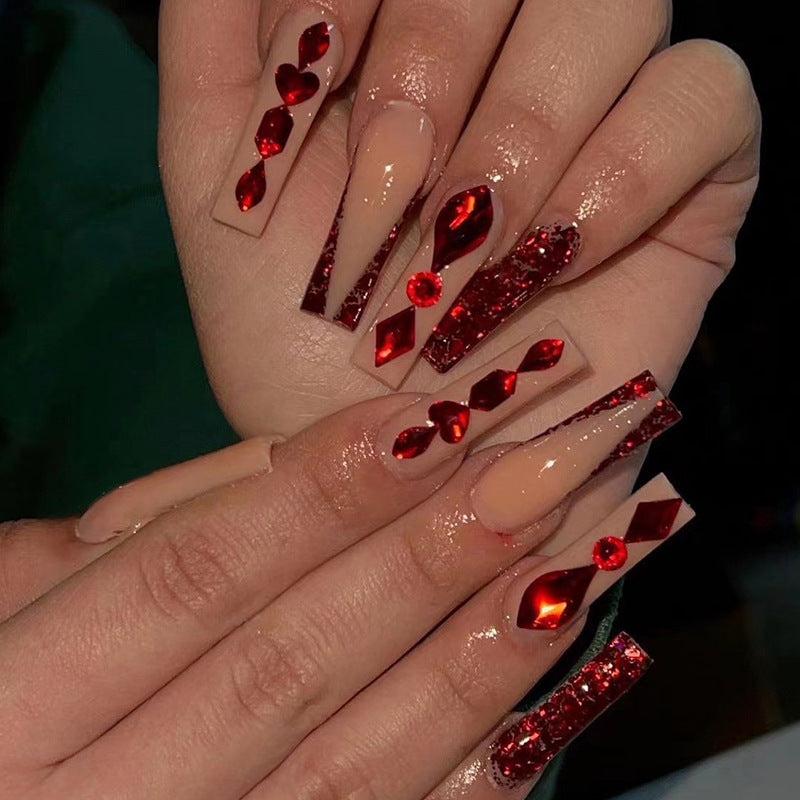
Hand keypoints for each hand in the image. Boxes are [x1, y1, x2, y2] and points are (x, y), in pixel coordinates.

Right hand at [0, 380, 692, 798]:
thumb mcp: (13, 601)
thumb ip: (132, 542)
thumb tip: (302, 465)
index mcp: (13, 706)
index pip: (188, 576)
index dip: (316, 494)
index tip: (433, 418)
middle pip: (288, 664)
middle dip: (424, 561)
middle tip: (538, 470)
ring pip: (354, 768)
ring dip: (478, 658)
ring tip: (576, 560)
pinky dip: (473, 774)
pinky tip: (550, 693)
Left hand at [159, 0, 758, 443]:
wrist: (400, 466)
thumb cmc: (300, 340)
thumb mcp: (221, 191)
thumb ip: (214, 44)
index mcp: (396, 38)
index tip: (307, 97)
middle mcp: (503, 56)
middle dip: (430, 65)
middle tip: (387, 193)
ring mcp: (603, 108)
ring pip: (616, 2)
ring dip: (523, 130)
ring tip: (469, 252)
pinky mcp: (690, 176)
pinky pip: (707, 95)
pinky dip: (626, 173)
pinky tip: (558, 257)